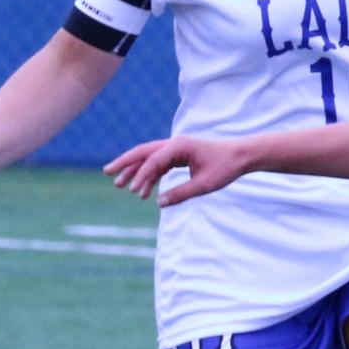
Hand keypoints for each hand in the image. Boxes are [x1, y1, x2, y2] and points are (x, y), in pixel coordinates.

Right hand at [104, 136, 244, 205]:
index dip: (142, 175)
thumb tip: (159, 203)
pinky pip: (159, 165)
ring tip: (121, 186)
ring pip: (149, 158)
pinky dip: (150, 176)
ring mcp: (176, 149)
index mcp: (180, 146)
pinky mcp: (179, 156)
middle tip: (107, 173)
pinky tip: (143, 192)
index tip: (132, 190)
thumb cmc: (225, 168)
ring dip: (135, 171)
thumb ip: (181, 193)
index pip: (154, 159)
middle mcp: (175, 144)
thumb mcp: (204, 184)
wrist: (241, 157)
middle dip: (125, 163)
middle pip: (143, 152)